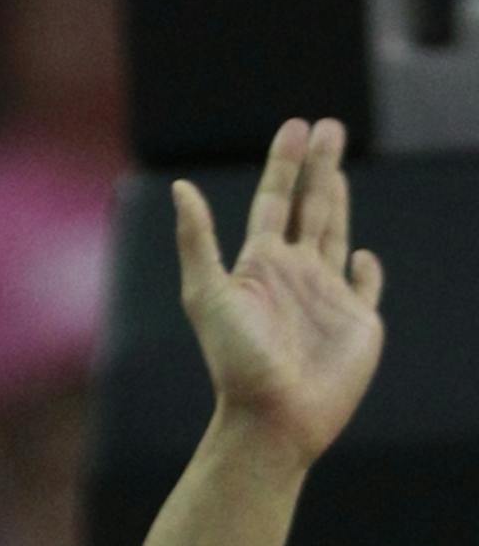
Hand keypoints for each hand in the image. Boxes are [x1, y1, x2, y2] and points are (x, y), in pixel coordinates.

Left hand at [175, 120, 384, 469]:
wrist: (272, 418)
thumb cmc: (237, 362)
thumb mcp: (208, 295)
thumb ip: (197, 240)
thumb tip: (179, 186)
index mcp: (260, 266)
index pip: (273, 202)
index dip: (284, 165)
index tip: (295, 127)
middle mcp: (293, 275)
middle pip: (308, 208)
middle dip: (318, 168)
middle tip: (329, 127)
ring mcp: (325, 296)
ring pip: (334, 235)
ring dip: (338, 200)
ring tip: (339, 167)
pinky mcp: (356, 321)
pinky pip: (364, 287)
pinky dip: (366, 269)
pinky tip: (361, 256)